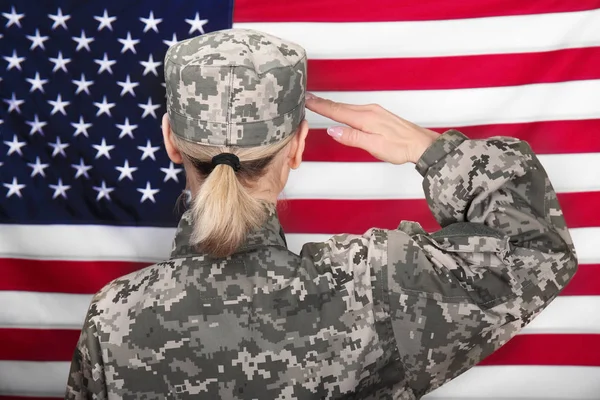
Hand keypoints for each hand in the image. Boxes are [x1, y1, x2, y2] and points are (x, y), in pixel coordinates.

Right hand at [305, 93, 438, 163]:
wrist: (421, 144)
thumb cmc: (401, 147)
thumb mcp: (374, 146)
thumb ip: (352, 137)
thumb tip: (332, 130)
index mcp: (365, 118)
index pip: (336, 111)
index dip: (320, 106)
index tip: (306, 100)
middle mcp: (369, 111)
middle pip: (340, 107)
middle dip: (322, 103)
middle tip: (307, 99)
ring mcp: (374, 111)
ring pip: (347, 108)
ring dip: (332, 106)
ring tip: (319, 103)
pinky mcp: (378, 115)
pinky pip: (355, 109)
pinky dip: (343, 109)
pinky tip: (341, 111)